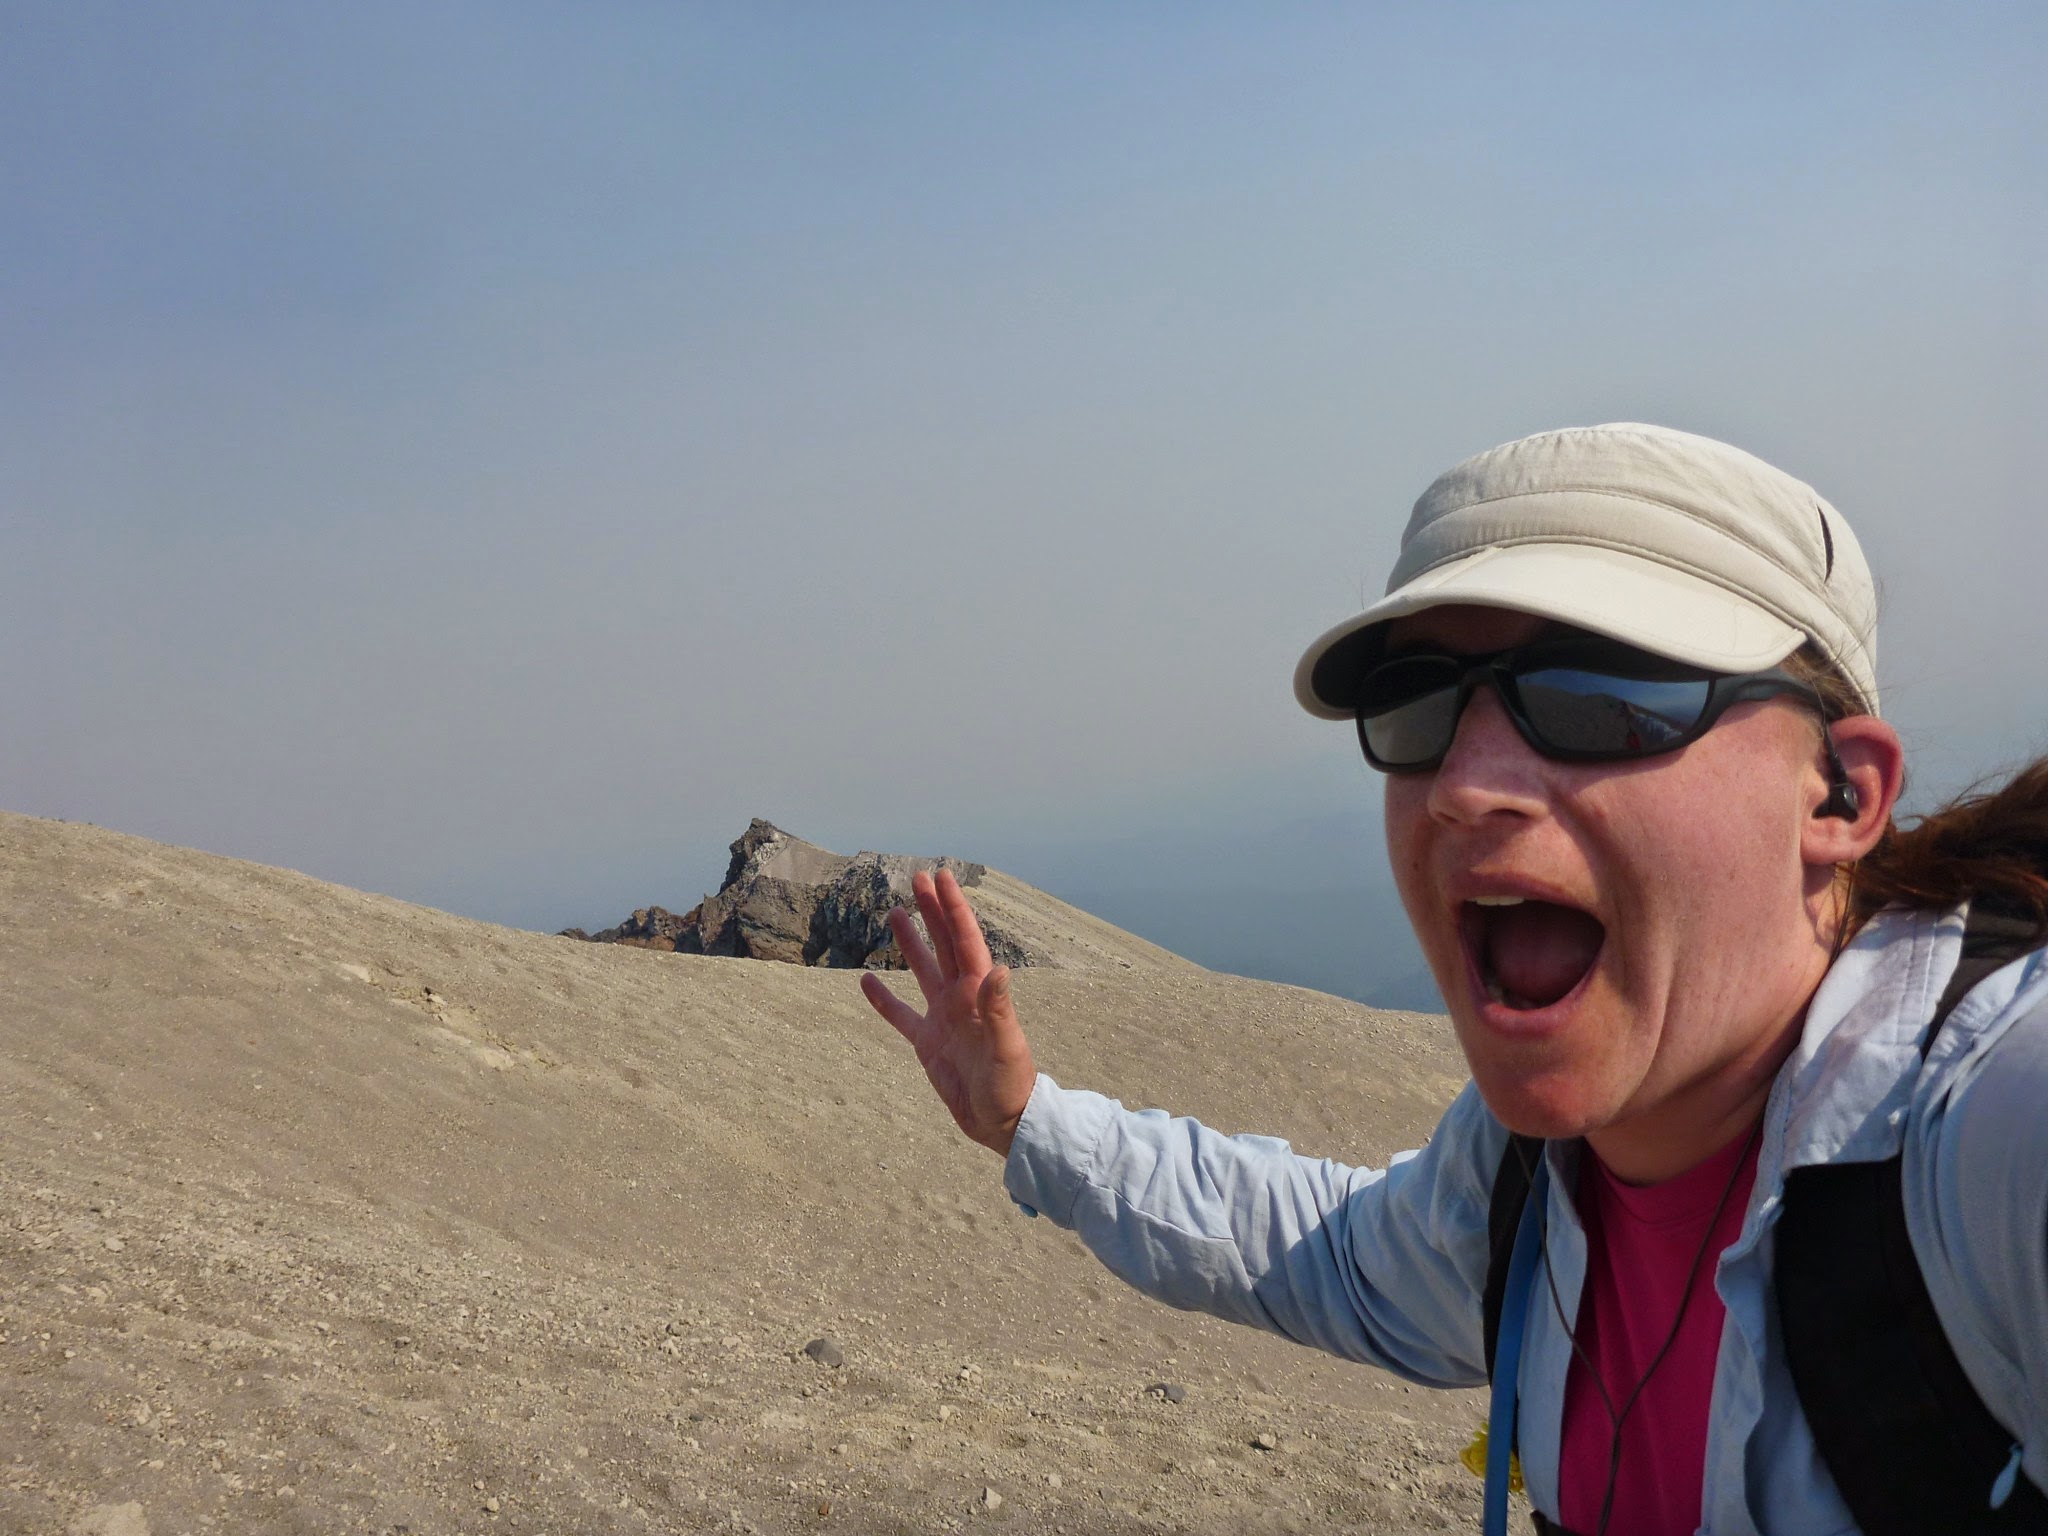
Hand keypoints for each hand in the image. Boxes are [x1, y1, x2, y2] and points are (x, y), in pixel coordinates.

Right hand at [860, 868, 1036, 1156]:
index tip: (942, 877)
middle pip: (944, 944)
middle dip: (933, 911)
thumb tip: (999, 969)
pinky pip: (900, 1016)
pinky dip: (884, 1000)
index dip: (953, 908)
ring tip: (896, 913)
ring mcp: (943, 1018)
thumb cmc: (1011, 1084)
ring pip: (922, 970)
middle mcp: (961, 998)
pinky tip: (867, 981)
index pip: (965, 940)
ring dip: (911, 943)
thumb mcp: (1007, 1046)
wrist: (1002, 1121)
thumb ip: (999, 1009)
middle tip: (919, 877)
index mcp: (979, 993)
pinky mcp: (927, 1043)